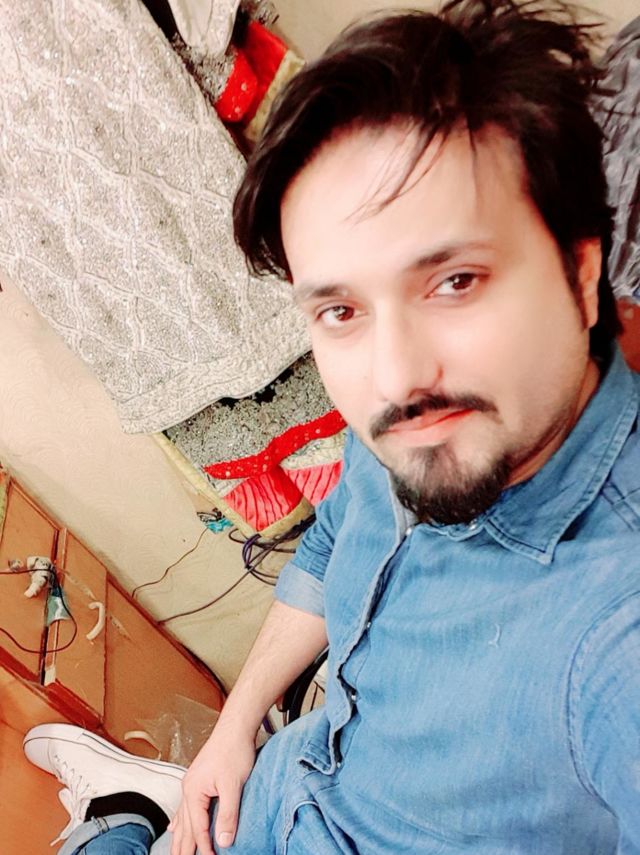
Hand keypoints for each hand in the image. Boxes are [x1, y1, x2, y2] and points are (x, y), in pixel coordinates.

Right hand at [169, 720, 256, 854]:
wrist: (235, 727)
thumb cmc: (234, 751)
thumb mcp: (234, 785)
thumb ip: (228, 814)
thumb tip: (223, 841)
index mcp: (194, 792)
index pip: (198, 829)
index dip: (205, 848)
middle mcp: (188, 789)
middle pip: (185, 827)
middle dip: (183, 848)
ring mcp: (191, 784)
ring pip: (183, 818)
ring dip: (180, 839)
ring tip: (174, 854)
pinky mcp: (198, 779)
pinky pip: (185, 807)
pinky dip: (179, 821)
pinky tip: (173, 828)